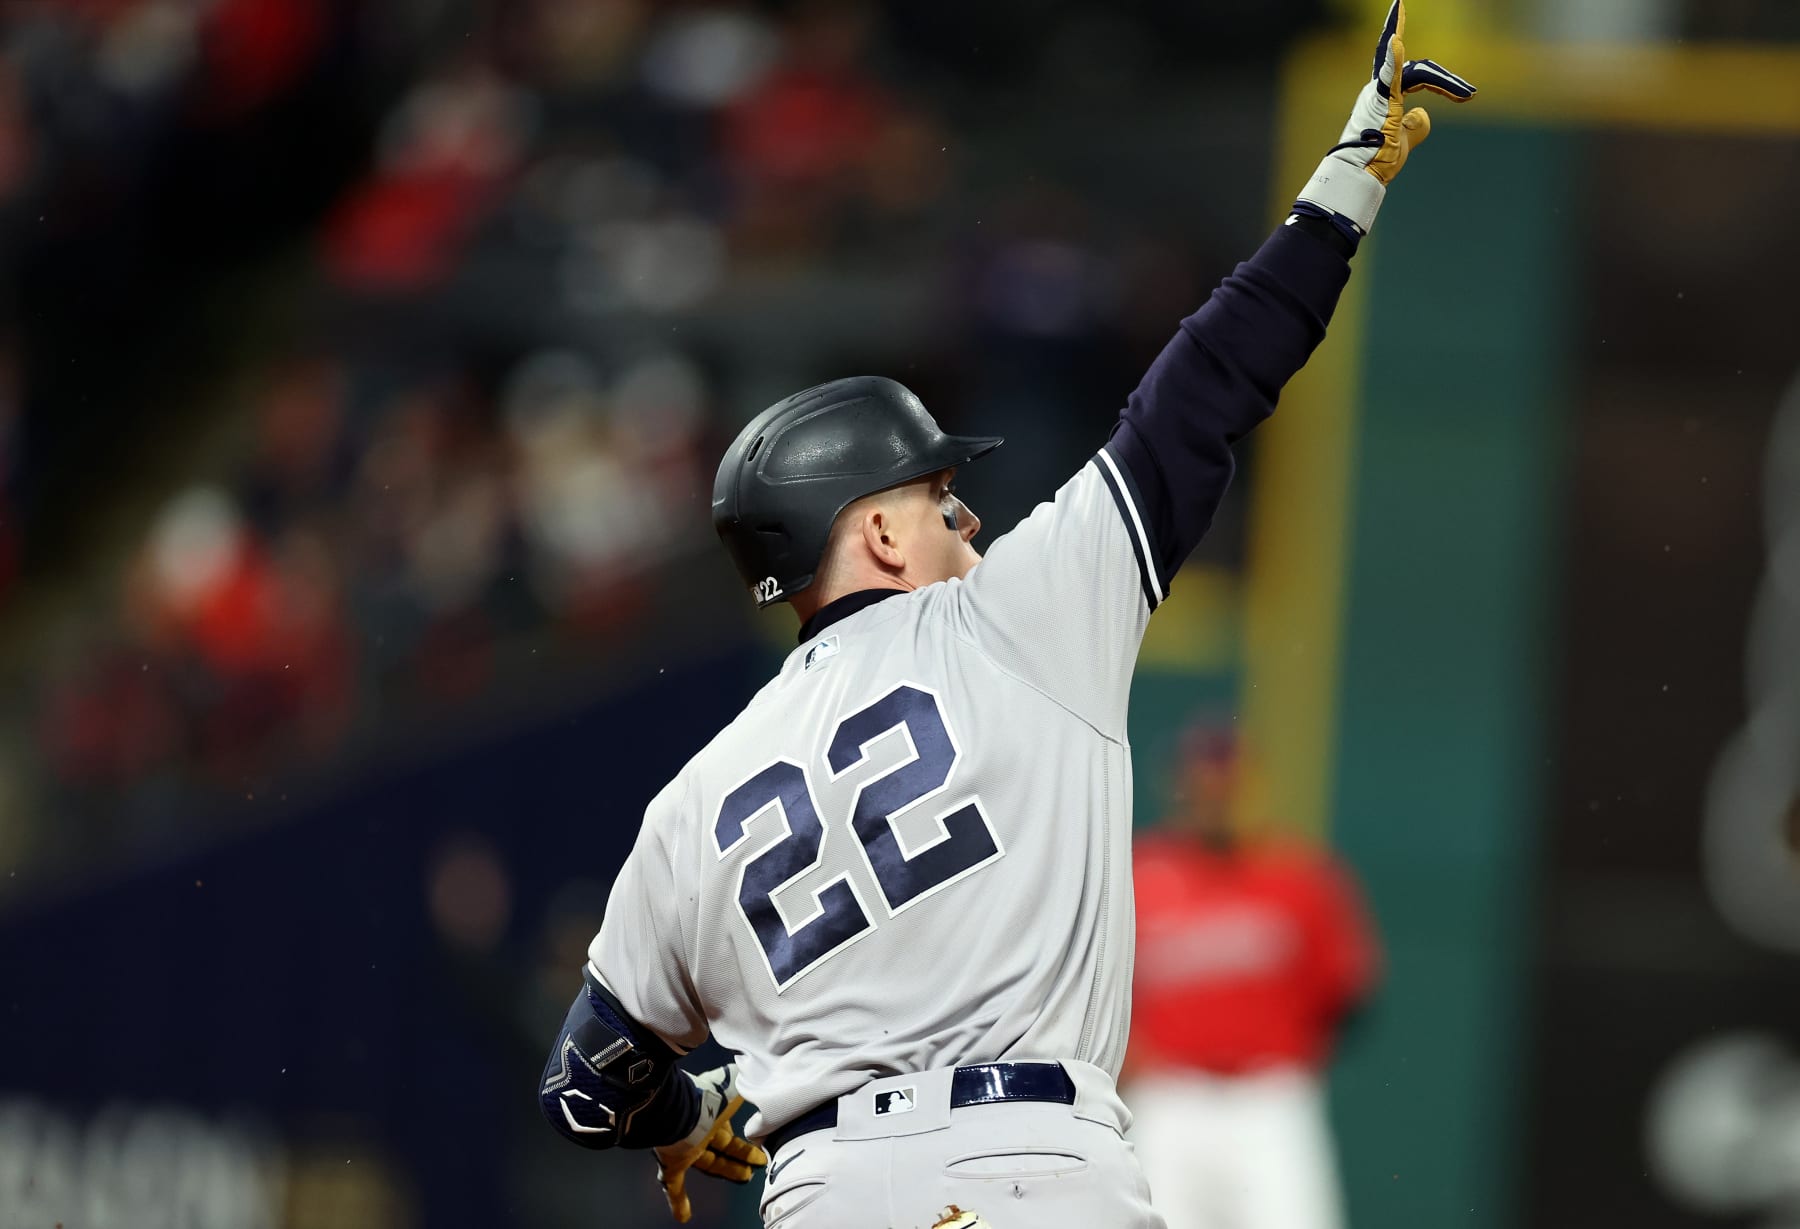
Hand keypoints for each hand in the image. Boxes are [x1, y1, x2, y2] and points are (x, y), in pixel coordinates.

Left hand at [654, 1063, 767, 1223]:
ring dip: (726, 1171)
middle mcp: (702, 1130)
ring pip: (708, 1163)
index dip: (746, 1140)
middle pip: (725, 1147)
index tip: (760, 1147)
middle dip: (742, 1155)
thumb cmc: (706, 1099)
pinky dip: (678, 1201)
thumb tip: (755, 1069)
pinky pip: (674, 1185)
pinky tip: (683, 1217)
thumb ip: (742, 1081)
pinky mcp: (673, 1164)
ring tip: (744, 1178)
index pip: (733, 1129)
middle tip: (758, 1163)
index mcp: (715, 1114)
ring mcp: (688, 1148)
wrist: (677, 1109)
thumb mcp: (732, 1087)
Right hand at [1297, 0, 1475, 231]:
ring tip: (1462, 86)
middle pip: (1418, 69)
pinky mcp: (1380, 99)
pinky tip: (1395, 39)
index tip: (1467, 96)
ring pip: (1418, 72)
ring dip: (1444, 82)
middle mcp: (1379, 89)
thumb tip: (1421, 113)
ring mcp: (1379, 92)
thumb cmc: (1378, 160)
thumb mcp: (1405, 139)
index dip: (1444, 84)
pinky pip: (1390, 72)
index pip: (1417, 76)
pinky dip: (1392, 56)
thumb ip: (1415, 124)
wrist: (1361, 175)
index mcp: (1384, 96)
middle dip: (1446, 80)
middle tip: (1468, 94)